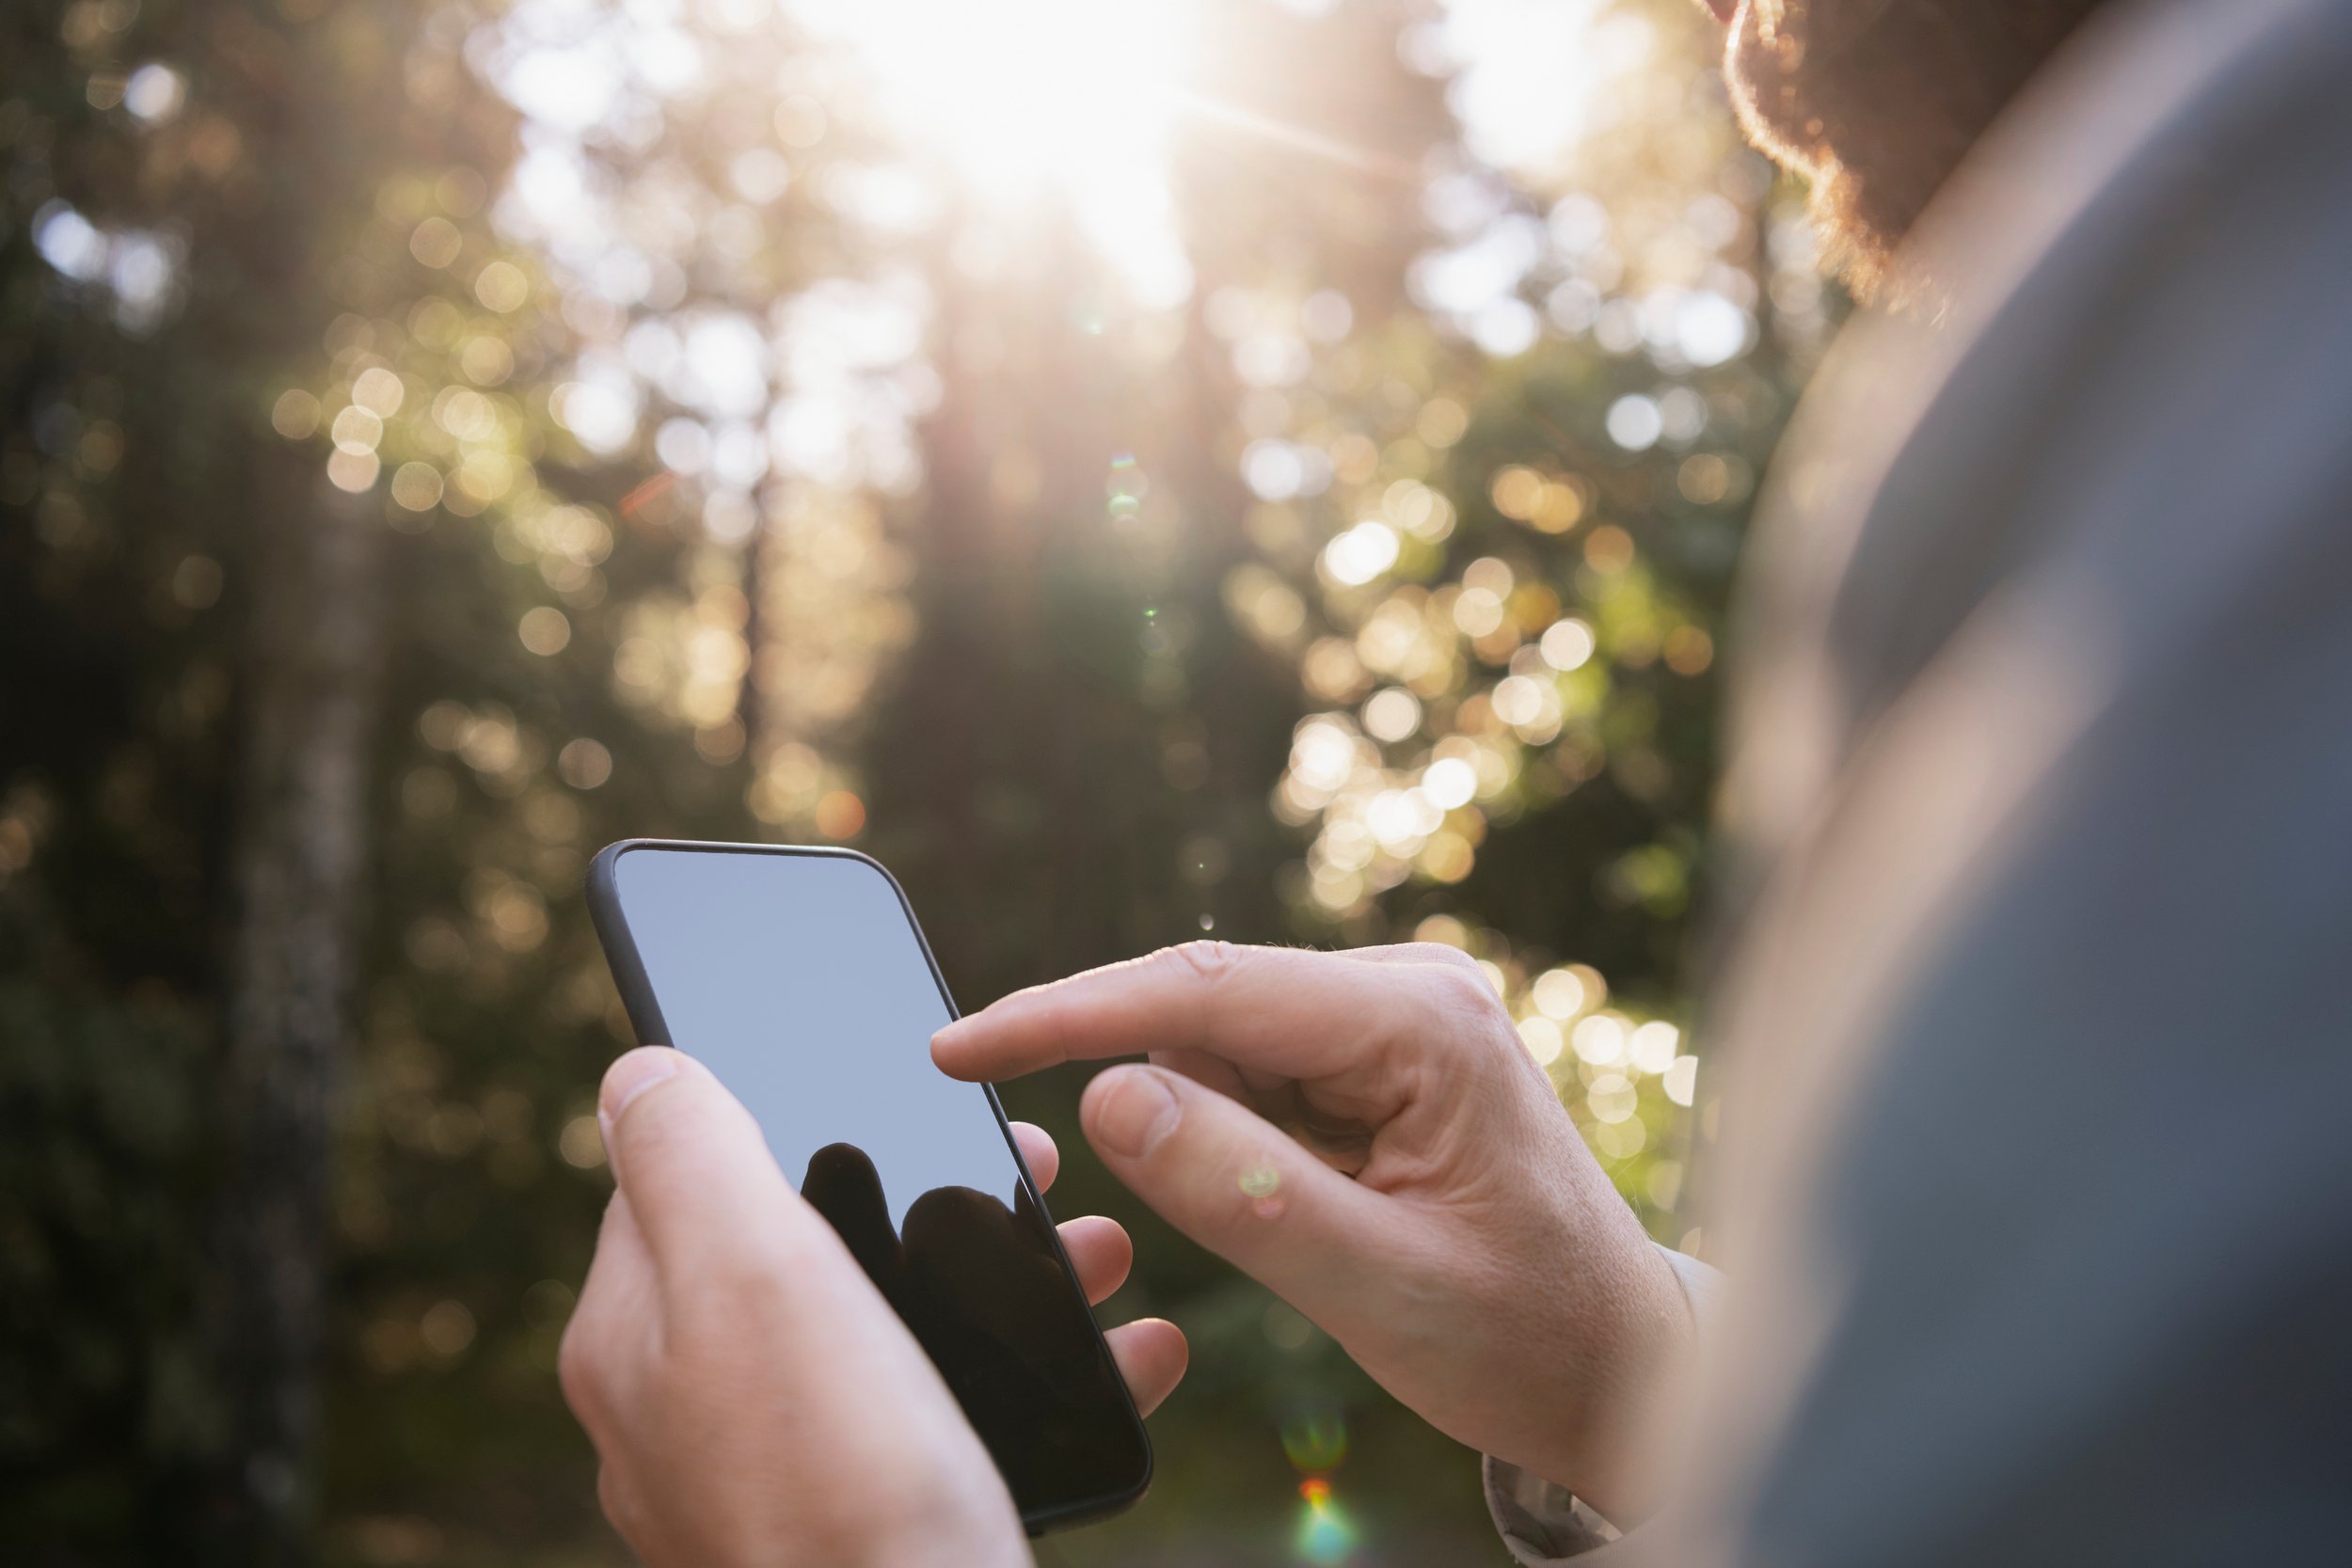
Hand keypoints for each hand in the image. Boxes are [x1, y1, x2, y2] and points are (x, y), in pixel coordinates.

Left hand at [557, 1047, 1183, 1567]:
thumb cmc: (834, 1484)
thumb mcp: (746, 1269)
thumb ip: (687, 1151)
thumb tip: (639, 1068)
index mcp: (642, 1334)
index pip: (688, 1175)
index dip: (796, 1111)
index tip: (905, 1098)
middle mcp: (693, 1410)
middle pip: (811, 1249)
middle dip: (930, 1197)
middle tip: (1035, 1178)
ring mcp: (779, 1474)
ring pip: (893, 1330)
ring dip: (1002, 1276)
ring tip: (1097, 1255)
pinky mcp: (868, 1525)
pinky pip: (946, 1417)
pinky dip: (1029, 1376)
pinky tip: (1109, 1360)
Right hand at [933, 942, 1689, 1520]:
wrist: (1618, 1366)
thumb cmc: (1525, 1335)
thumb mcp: (1377, 1288)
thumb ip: (1239, 1195)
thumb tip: (1109, 1099)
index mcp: (1422, 1025)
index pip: (1206, 991)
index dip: (1069, 1016)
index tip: (958, 1047)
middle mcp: (1408, 990)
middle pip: (1205, 1011)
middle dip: (1157, 1102)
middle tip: (1253, 1221)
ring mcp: (1395, 1015)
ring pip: (1221, 1047)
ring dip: (1211, 1134)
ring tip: (1326, 1228)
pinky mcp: (1379, 1051)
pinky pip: (1256, 1075)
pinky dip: (1237, 1139)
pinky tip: (1317, 1206)